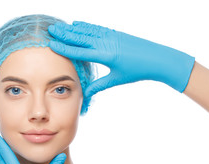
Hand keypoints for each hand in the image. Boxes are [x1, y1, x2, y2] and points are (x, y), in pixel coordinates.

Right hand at [48, 21, 194, 97]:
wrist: (157, 58)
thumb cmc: (137, 70)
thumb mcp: (116, 79)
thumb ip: (99, 86)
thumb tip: (85, 94)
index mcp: (105, 55)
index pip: (80, 51)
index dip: (64, 48)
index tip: (52, 44)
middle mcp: (106, 43)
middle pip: (80, 37)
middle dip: (64, 33)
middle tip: (50, 29)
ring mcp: (110, 36)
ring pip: (87, 31)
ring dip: (72, 28)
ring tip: (59, 25)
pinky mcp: (114, 33)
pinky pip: (96, 28)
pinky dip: (85, 26)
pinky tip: (77, 23)